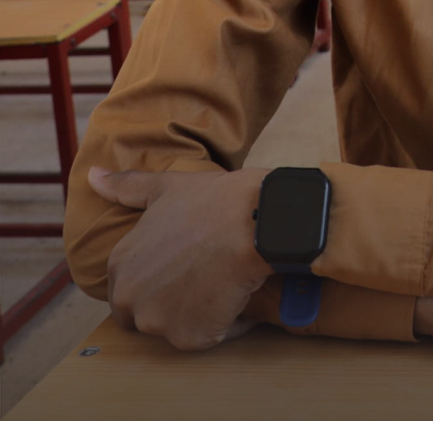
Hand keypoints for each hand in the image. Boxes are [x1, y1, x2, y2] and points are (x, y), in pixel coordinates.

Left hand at [88, 165, 270, 350]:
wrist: (257, 221)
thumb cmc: (216, 201)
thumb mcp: (167, 187)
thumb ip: (127, 186)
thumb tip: (92, 176)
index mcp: (120, 264)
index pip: (130, 289)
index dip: (161, 279)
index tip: (188, 265)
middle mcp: (129, 297)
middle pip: (149, 314)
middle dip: (175, 303)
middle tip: (208, 278)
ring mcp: (157, 321)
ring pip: (181, 326)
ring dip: (202, 313)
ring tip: (227, 283)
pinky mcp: (191, 338)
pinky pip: (211, 336)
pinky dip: (229, 322)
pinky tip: (242, 292)